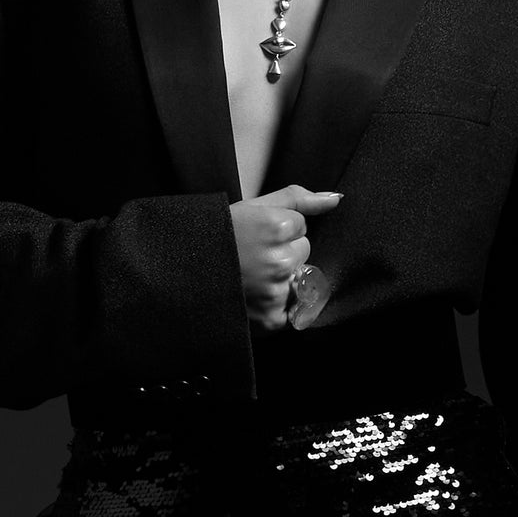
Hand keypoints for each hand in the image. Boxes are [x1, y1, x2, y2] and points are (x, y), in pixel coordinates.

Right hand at [230, 184, 341, 329]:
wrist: (183, 271)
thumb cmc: (217, 236)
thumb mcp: (253, 207)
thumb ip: (297, 199)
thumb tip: (334, 199)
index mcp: (277, 228)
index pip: (301, 227)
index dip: (278, 230)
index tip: (255, 235)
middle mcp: (280, 261)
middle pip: (302, 253)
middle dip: (283, 253)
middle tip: (252, 255)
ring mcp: (276, 291)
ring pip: (298, 279)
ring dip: (281, 279)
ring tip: (251, 276)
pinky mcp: (271, 317)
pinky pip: (291, 310)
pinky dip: (276, 306)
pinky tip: (255, 295)